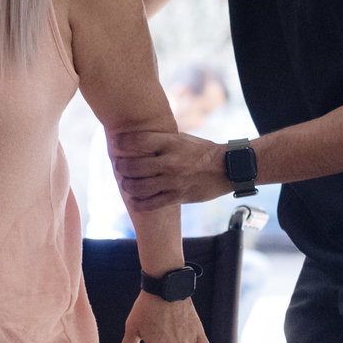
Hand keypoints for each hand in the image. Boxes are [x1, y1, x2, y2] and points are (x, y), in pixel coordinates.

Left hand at [109, 129, 230, 211]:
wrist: (227, 169)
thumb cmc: (202, 151)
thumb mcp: (183, 138)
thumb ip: (162, 140)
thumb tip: (137, 138)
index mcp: (172, 143)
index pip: (139, 140)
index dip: (122, 142)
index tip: (115, 143)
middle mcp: (171, 162)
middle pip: (134, 166)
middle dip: (121, 166)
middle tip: (119, 166)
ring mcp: (174, 181)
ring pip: (139, 186)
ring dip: (127, 185)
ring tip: (125, 183)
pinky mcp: (178, 197)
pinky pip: (151, 204)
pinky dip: (138, 203)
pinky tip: (133, 201)